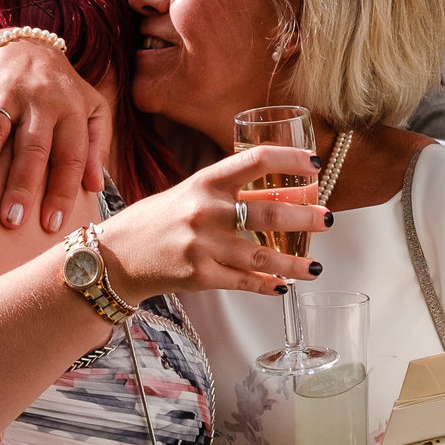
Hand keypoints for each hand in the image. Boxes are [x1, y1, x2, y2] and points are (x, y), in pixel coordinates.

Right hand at [0, 38, 107, 235]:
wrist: (31, 45)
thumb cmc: (65, 91)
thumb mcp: (93, 111)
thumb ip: (96, 147)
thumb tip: (96, 188)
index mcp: (72, 110)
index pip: (70, 156)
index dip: (62, 190)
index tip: (51, 225)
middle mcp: (41, 100)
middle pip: (31, 147)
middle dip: (20, 185)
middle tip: (9, 220)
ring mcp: (8, 92)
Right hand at [97, 146, 326, 301]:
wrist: (116, 256)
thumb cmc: (158, 220)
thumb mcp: (191, 194)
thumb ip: (233, 193)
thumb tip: (287, 194)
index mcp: (205, 181)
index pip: (256, 159)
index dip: (290, 158)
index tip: (314, 164)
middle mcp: (205, 210)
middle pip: (269, 211)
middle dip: (305, 217)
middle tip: (328, 219)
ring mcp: (203, 245)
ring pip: (262, 255)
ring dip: (294, 263)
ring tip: (316, 267)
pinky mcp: (200, 276)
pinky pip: (243, 281)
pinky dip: (266, 284)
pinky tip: (283, 285)